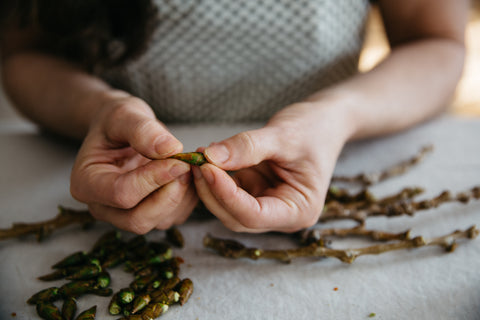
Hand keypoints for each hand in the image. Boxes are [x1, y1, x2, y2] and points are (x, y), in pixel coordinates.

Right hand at [70, 93, 197, 232]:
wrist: (123, 130)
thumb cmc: (118, 121)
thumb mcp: (125, 114)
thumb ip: (142, 130)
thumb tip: (170, 149)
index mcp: (86, 184)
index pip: (122, 193)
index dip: (154, 179)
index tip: (179, 159)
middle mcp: (103, 208)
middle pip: (139, 219)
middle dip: (169, 194)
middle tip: (187, 165)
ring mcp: (126, 216)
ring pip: (160, 221)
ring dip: (183, 195)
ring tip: (189, 163)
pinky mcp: (151, 216)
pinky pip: (175, 216)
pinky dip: (189, 197)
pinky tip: (189, 173)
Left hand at [193, 102, 350, 232]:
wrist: (325, 121)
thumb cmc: (313, 128)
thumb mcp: (282, 135)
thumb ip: (247, 147)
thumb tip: (210, 156)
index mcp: (299, 210)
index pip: (253, 215)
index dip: (226, 194)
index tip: (206, 167)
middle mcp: (282, 215)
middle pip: (236, 217)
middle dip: (213, 191)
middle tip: (196, 161)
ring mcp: (268, 205)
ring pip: (228, 207)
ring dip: (210, 184)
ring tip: (200, 155)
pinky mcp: (256, 192)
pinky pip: (229, 191)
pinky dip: (216, 176)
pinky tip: (210, 156)